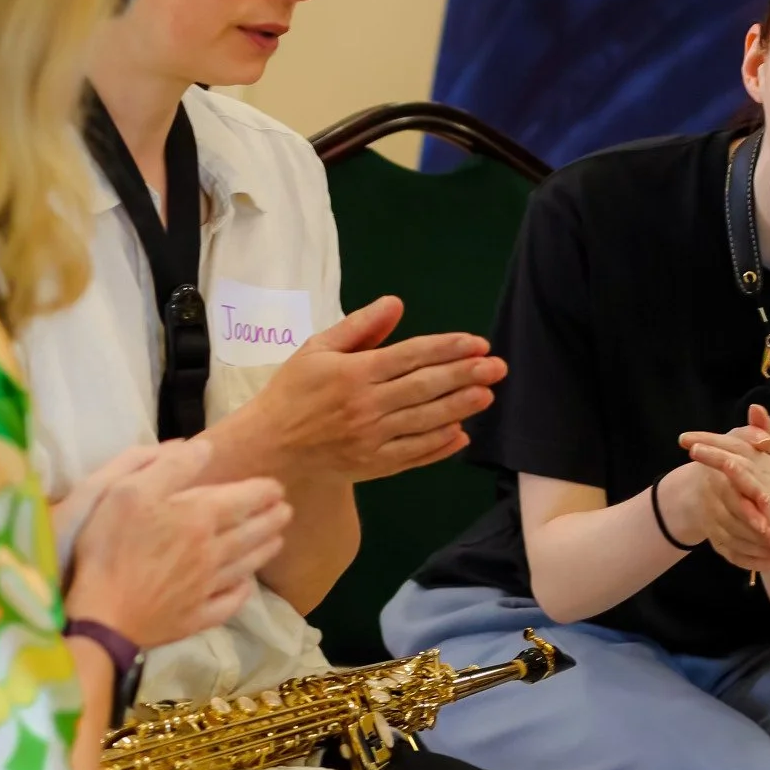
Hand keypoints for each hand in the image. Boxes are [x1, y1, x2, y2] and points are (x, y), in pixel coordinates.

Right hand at [67, 441, 289, 649]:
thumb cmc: (108, 546)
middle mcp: (211, 552)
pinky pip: (228, 604)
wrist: (103, 614)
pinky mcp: (194, 618)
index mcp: (197, 517)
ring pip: (244, 566)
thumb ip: (170, 466)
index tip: (277, 487)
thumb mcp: (129, 489)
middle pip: (250, 533)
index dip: (262, 492)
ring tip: (278, 541)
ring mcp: (205, 588)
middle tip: (286, 511)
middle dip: (271, 520)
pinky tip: (247, 586)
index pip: (242, 499)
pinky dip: (242, 593)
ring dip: (264, 551)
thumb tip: (205, 449)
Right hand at [212, 295, 505, 481]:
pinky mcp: (373, 466)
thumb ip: (358, 327)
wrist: (271, 447)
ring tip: (487, 395)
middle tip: (497, 367)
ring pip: (424, 421)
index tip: (476, 343)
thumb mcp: (317, 349)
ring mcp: (372, 439)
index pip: (410, 356)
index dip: (447, 349)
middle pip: (424, 387)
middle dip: (464, 376)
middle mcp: (366, 406)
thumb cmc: (293, 392)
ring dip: (459, 408)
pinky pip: (413, 455)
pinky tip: (460, 435)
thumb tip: (395, 304)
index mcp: (354, 373)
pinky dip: (439, 446)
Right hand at [668, 415, 769, 572]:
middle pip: (735, 519)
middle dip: (759, 530)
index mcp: (720, 477)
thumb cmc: (728, 460)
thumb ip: (753, 432)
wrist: (702, 488)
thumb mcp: (740, 443)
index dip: (751, 495)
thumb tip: (758, 411)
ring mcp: (714, 523)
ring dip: (760, 549)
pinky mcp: (718, 540)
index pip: (734, 487)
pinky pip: (733, 555)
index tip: (769, 502)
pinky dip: (753, 562)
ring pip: (735, 540)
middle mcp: (714, 502)